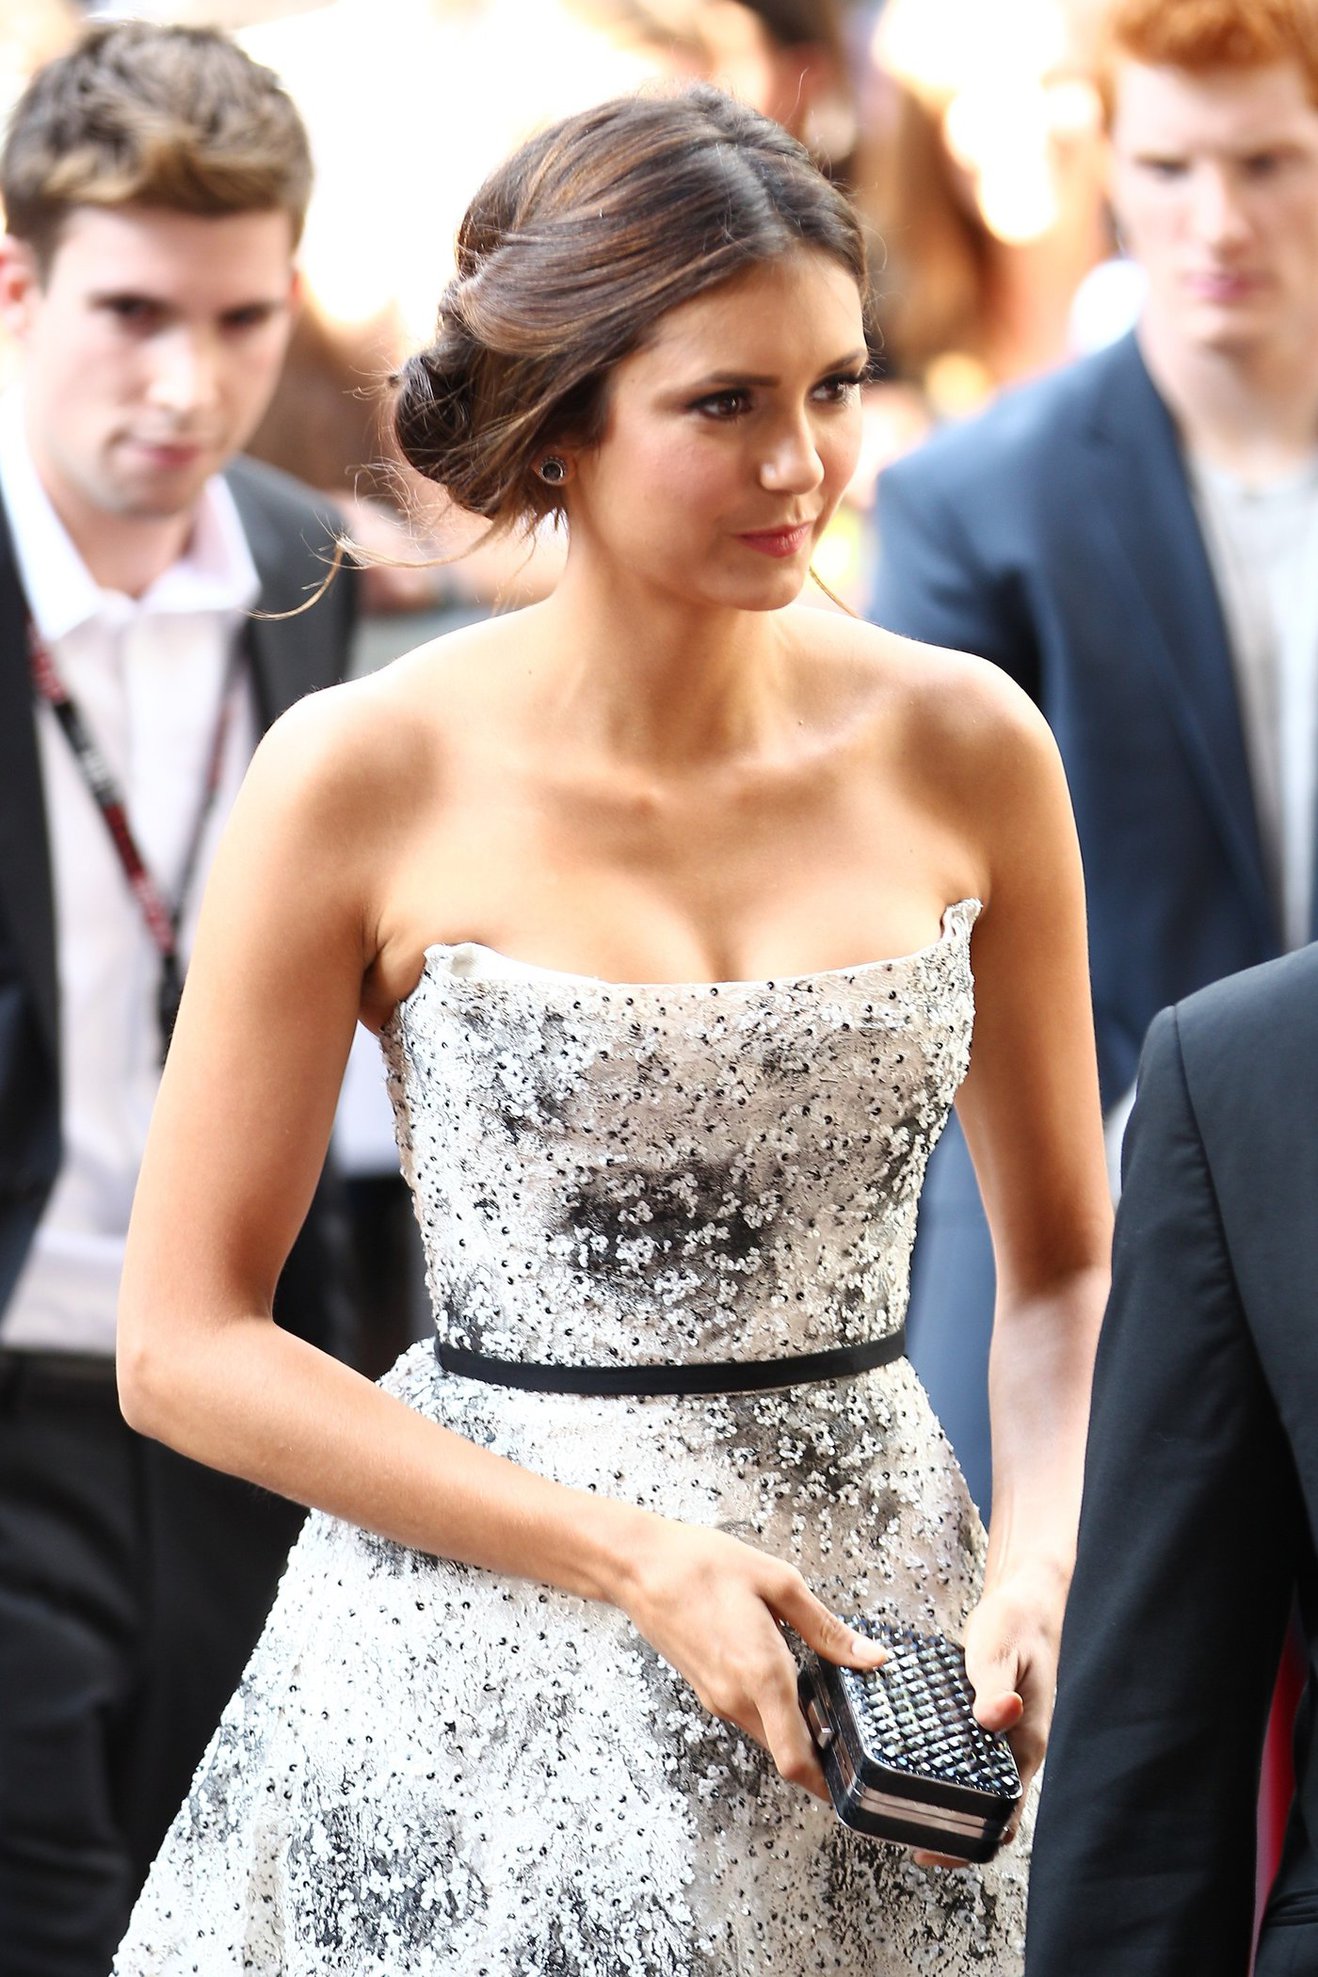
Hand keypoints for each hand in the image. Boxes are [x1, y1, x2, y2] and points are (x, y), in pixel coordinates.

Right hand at [613, 1517, 885, 1800]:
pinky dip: (772, 1709)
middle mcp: (736, 1698)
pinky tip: (783, 1672)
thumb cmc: (704, 1566)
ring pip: (767, 1734)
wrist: (641, 1566)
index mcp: (761, 1675)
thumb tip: (871, 1657)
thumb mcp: (778, 1583)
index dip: (827, 1784)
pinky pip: (748, 1714)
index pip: (796, 1761)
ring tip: (821, 1692)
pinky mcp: (705, 1689)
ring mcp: (717, 1698)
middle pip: (786, 1753)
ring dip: (795, 1727)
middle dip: (819, 1750)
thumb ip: (826, 1629)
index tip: (853, 1783)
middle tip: (850, 1727)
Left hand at [911, 1566, 1061, 1868]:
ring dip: (934, 1796)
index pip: (1004, 1817)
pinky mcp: (977, 1720)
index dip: (969, 1843)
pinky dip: (931, 1760)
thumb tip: (996, 1715)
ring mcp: (995, 1737)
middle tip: (895, 1827)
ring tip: (888, 1797)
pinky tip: (899, 1753)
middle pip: (980, 1810)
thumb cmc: (1019, 1625)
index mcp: (1024, 1746)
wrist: (1025, 1602)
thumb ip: (997, 1683)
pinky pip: (956, 1752)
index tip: (929, 1851)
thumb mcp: (1004, 1650)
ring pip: (965, 1783)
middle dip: (942, 1826)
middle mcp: (1011, 1750)